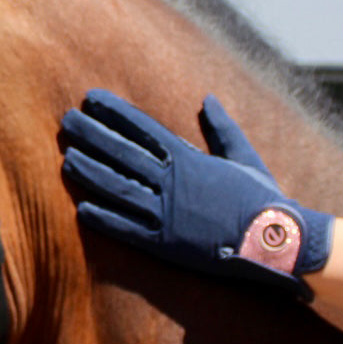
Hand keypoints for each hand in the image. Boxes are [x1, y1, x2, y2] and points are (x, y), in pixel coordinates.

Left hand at [60, 90, 332, 298]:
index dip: (114, 113)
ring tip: (68, 158)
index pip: (142, 129)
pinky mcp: (166, 245)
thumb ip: (222, 128)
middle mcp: (172, 183)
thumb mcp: (244, 156)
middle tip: (66, 121)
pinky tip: (82, 209)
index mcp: (189, 159)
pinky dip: (104, 219)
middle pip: (122, 154)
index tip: (90, 98)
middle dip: (92, 135)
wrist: (276, 242)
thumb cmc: (263, 199)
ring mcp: (166, 214)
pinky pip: (128, 230)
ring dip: (90, 172)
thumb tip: (208, 99)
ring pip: (118, 189)